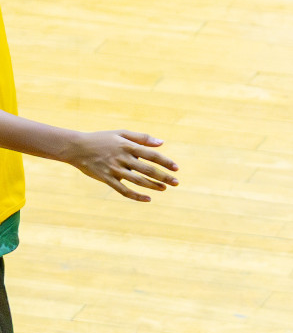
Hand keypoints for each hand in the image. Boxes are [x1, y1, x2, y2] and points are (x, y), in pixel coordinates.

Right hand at [61, 131, 179, 202]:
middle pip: (147, 170)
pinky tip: (147, 199)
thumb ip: (142, 138)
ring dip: (153, 186)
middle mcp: (122, 159)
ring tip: (165, 189)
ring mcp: (114, 170)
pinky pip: (123, 190)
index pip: (152, 155)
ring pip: (138, 181)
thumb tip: (162, 143)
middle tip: (176, 182)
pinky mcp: (106, 179)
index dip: (165, 162)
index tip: (176, 168)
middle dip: (164, 177)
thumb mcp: (121, 133)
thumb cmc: (101, 139)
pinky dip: (136, 196)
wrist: (76, 147)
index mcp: (128, 146)